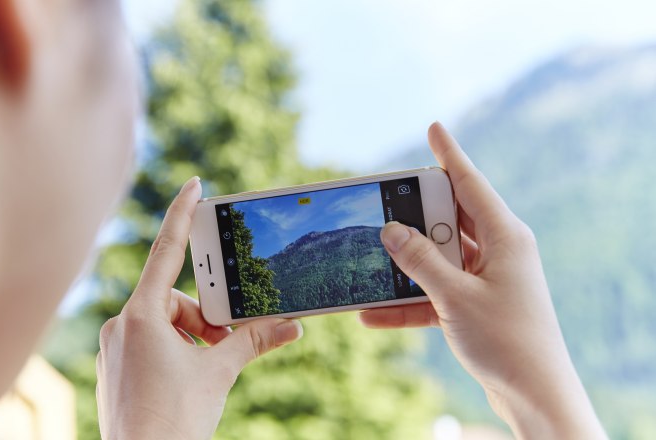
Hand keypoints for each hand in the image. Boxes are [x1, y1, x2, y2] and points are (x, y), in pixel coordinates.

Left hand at [96, 177, 302, 439]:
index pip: (166, 252)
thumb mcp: (218, 373)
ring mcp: (114, 349)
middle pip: (174, 300)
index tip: (193, 184)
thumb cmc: (176, 421)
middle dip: (204, 319)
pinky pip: (149, 344)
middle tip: (223, 343)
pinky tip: (186, 380)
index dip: (182, 215)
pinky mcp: (115, 369)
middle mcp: (120, 326)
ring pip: (163, 325)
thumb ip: (252, 341)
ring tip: (207, 370)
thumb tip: (292, 325)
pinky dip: (174, 352)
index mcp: (140, 316)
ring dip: (191, 339)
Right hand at [359, 123, 605, 438]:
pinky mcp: (475, 303)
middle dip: (414, 215)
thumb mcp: (455, 296)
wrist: (532, 393)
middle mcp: (498, 250)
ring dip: (406, 264)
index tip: (434, 128)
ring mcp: (487, 278)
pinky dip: (408, 301)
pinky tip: (372, 314)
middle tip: (383, 204)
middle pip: (449, 218)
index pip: (471, 183)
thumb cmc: (505, 340)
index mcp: (505, 236)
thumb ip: (420, 261)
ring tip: (370, 260)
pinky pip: (436, 292)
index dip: (449, 154)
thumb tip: (390, 230)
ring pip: (438, 257)